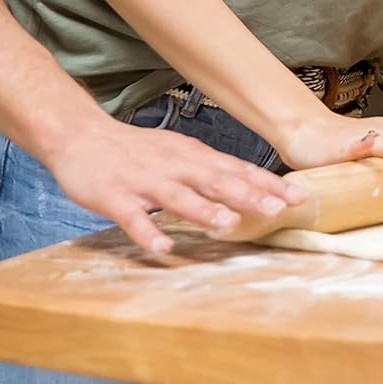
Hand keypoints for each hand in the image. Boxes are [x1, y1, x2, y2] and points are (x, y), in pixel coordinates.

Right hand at [43, 113, 308, 255]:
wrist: (82, 136)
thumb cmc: (137, 150)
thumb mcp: (179, 153)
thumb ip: (209, 170)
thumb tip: (250, 186)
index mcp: (193, 156)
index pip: (238, 169)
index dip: (268, 183)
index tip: (299, 196)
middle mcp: (175, 165)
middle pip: (217, 180)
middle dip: (249, 194)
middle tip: (278, 209)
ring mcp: (145, 181)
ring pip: (179, 196)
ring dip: (204, 210)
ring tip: (229, 224)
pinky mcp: (115, 196)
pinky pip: (133, 218)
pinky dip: (148, 231)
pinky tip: (162, 247)